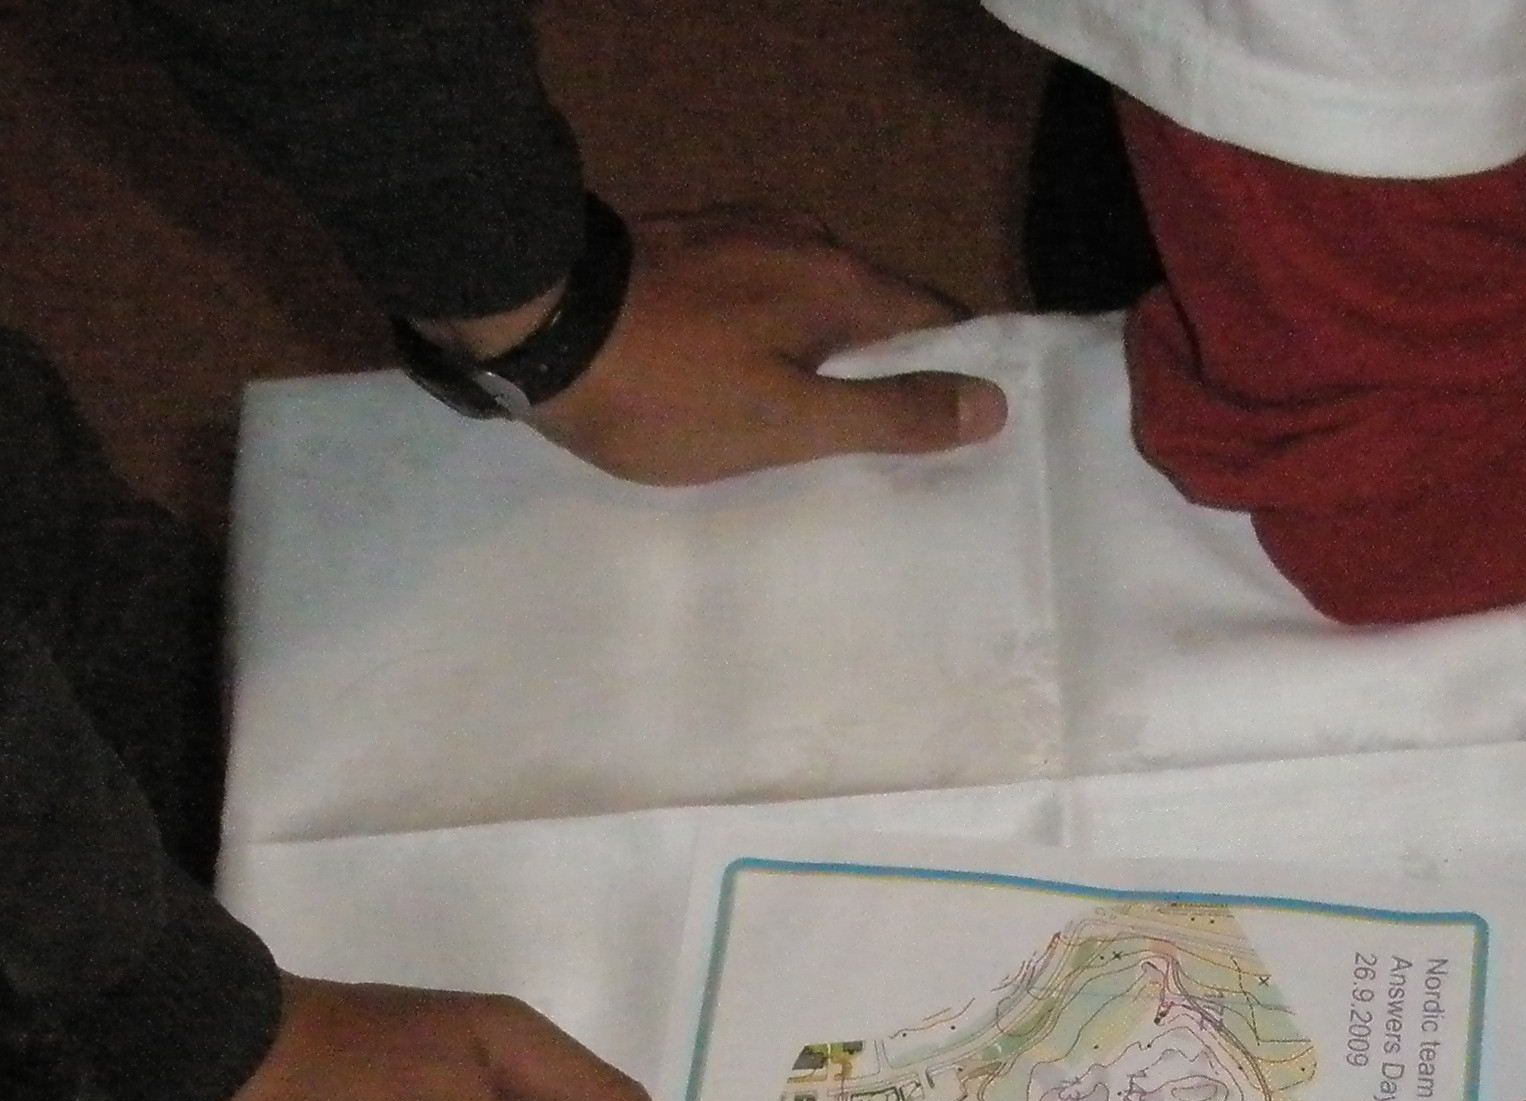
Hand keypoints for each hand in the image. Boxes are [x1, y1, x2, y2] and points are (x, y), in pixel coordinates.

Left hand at [518, 205, 1006, 483]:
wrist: (535, 322)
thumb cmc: (669, 390)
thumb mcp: (788, 423)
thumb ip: (890, 415)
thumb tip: (990, 404)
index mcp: (841, 280)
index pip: (939, 317)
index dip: (957, 372)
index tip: (959, 429)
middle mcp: (803, 238)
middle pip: (876, 308)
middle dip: (888, 366)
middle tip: (884, 442)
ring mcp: (739, 232)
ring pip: (813, 300)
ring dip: (823, 350)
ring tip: (809, 417)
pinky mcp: (687, 243)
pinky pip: (758, 292)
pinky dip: (769, 333)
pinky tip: (743, 375)